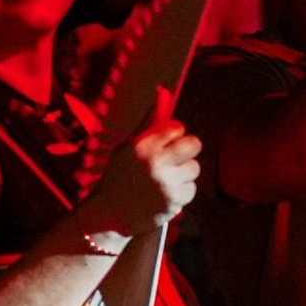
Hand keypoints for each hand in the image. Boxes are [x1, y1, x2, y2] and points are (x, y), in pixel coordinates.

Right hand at [80, 88, 201, 241]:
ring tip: (165, 179)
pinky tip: (164, 194)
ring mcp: (166, 183)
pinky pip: (191, 188)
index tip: (164, 143)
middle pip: (194, 144)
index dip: (172, 135)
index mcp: (141, 145)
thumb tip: (162, 91)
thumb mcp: (127, 147)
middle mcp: (155, 162)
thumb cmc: (119, 176)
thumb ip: (148, 122)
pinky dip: (181, 191)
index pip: (176, 127)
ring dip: (183, 173)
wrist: (110, 214)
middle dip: (187, 149)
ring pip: (195, 168)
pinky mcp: (175, 201)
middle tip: (176, 157)